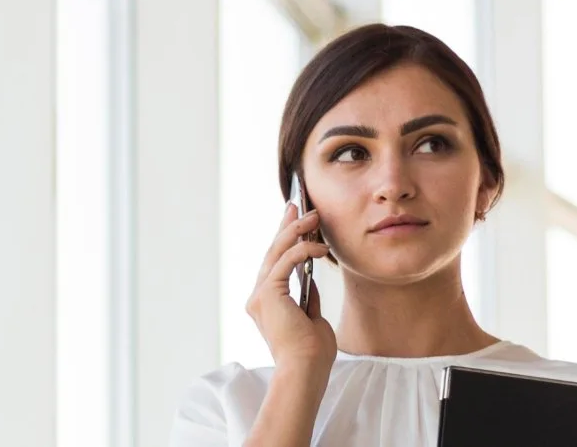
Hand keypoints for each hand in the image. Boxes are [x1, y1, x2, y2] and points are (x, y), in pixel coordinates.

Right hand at [245, 204, 335, 368]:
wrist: (306, 369)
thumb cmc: (312, 351)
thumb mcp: (312, 316)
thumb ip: (307, 294)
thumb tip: (310, 274)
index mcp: (266, 302)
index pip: (274, 263)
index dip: (284, 239)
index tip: (294, 219)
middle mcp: (257, 297)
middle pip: (272, 253)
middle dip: (286, 226)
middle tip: (298, 205)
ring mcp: (259, 296)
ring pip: (276, 253)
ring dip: (296, 232)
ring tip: (313, 217)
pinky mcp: (267, 295)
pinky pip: (285, 263)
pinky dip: (302, 250)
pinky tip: (319, 246)